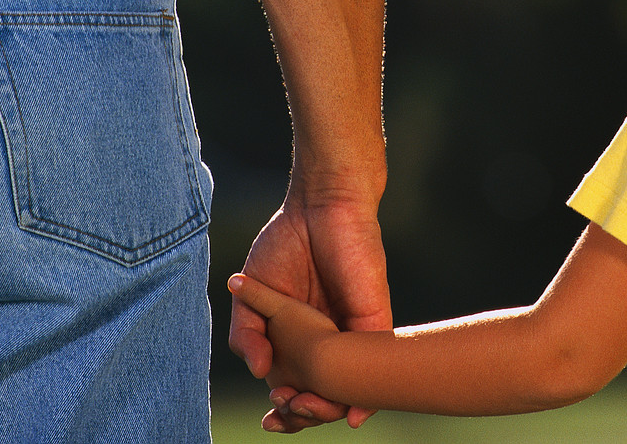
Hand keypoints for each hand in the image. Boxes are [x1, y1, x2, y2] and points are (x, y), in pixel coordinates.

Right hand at [228, 194, 390, 431]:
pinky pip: (379, 364)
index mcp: (298, 340)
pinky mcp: (373, 320)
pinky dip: (369, 395)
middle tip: (285, 412)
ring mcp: (352, 334)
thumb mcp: (250, 294)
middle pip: (322, 396)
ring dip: (330, 409)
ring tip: (306, 408)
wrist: (318, 207)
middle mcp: (327, 342)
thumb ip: (247, 334)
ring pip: (350, 388)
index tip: (268, 418)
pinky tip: (354, 415)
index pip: (294, 388)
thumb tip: (260, 372)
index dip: (284, 411)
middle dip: (305, 416)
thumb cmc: (285, 245)